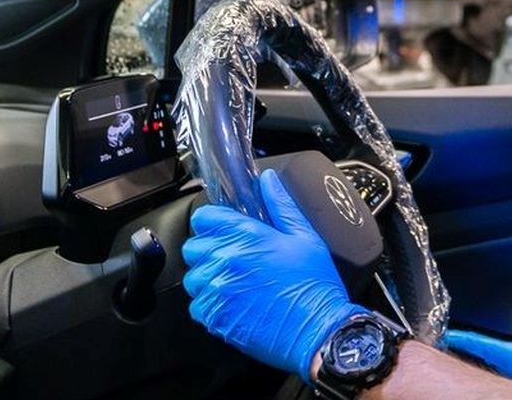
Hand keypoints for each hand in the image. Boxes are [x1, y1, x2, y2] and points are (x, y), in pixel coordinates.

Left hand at [183, 169, 364, 380]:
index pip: (204, 217)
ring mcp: (218, 289)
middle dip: (208, 250)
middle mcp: (226, 260)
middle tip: (232, 260)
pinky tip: (233, 304)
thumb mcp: (305, 237)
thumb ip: (281, 205)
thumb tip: (268, 180)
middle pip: (194, 247)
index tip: (222, 230)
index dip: (212, 222)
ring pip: (193, 277)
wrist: (317, 331)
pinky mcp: (216, 316)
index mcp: (247, 235)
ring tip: (234, 284)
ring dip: (208, 279)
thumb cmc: (315, 287)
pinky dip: (210, 305)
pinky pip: (197, 305)